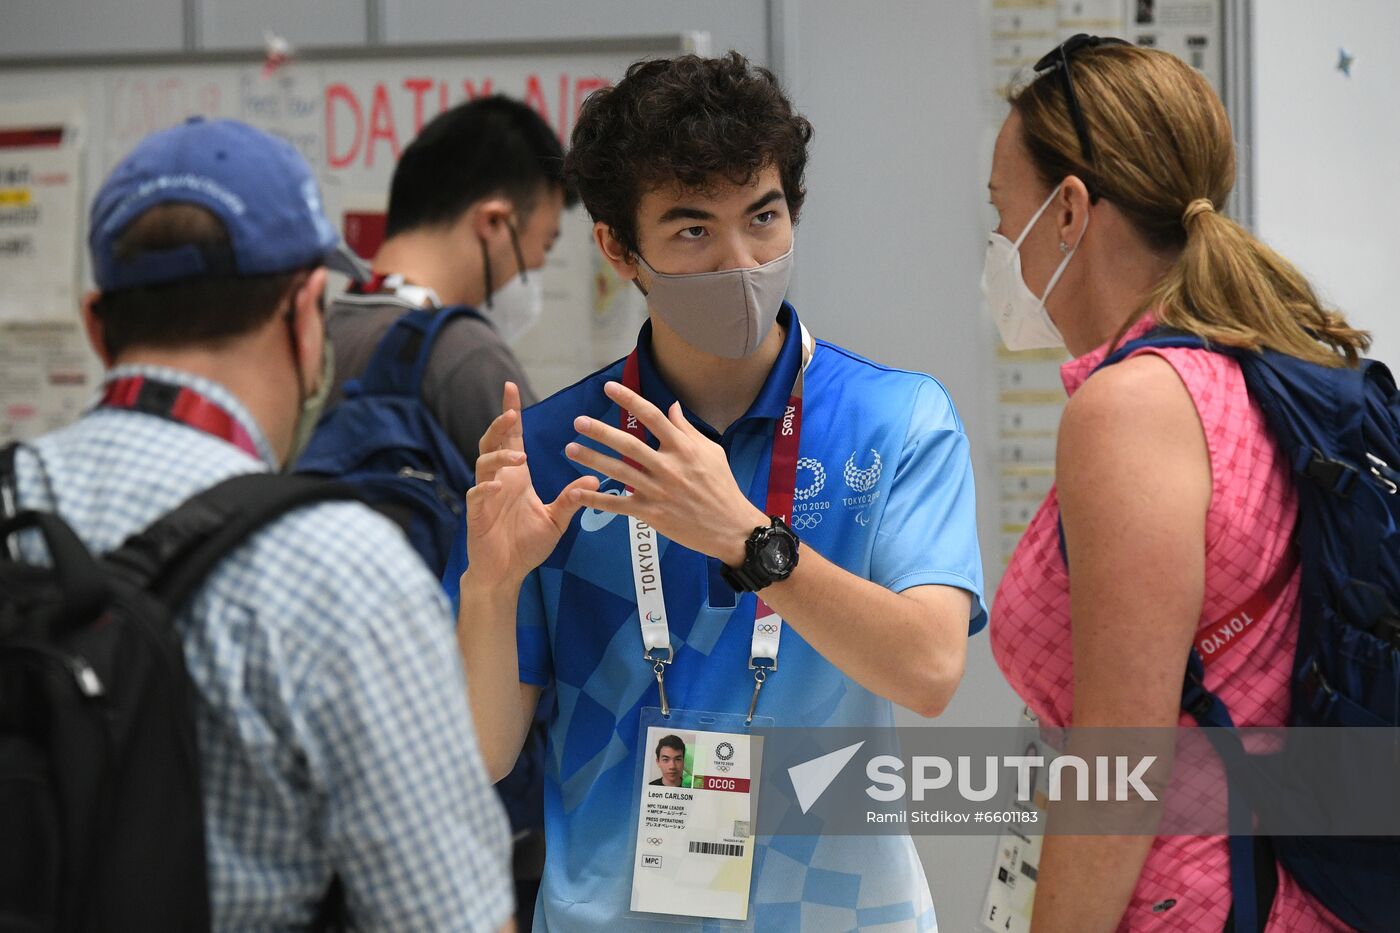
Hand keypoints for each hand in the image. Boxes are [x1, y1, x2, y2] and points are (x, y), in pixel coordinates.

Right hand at [467, 382, 597, 588]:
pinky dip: (486, 488)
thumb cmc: (527, 545)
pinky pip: (477, 495)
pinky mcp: (477, 514)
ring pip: (484, 464)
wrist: (506, 573)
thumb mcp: (556, 520)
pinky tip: (497, 486)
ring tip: (519, 455)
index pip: (512, 438)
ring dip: (500, 456)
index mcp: (516, 477)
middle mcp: (499, 480)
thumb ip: (571, 499)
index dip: (511, 413)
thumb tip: (596, 479)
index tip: (512, 388)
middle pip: (492, 442)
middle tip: (512, 413)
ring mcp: (486, 495)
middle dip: (500, 425)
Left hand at [564, 381, 766, 565]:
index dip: (629, 400)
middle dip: (600, 431)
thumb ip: (687, 430)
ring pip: (618, 472)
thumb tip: (672, 407)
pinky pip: (618, 505)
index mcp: (684, 448)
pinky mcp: (651, 513)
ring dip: (592, 459)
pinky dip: (596, 500)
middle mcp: (668, 467)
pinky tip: (576, 492)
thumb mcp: (712, 452)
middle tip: (578, 421)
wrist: (730, 527)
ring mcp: (658, 491)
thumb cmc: (722, 486)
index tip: (609, 388)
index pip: (652, 417)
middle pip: (628, 444)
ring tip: (570, 448)